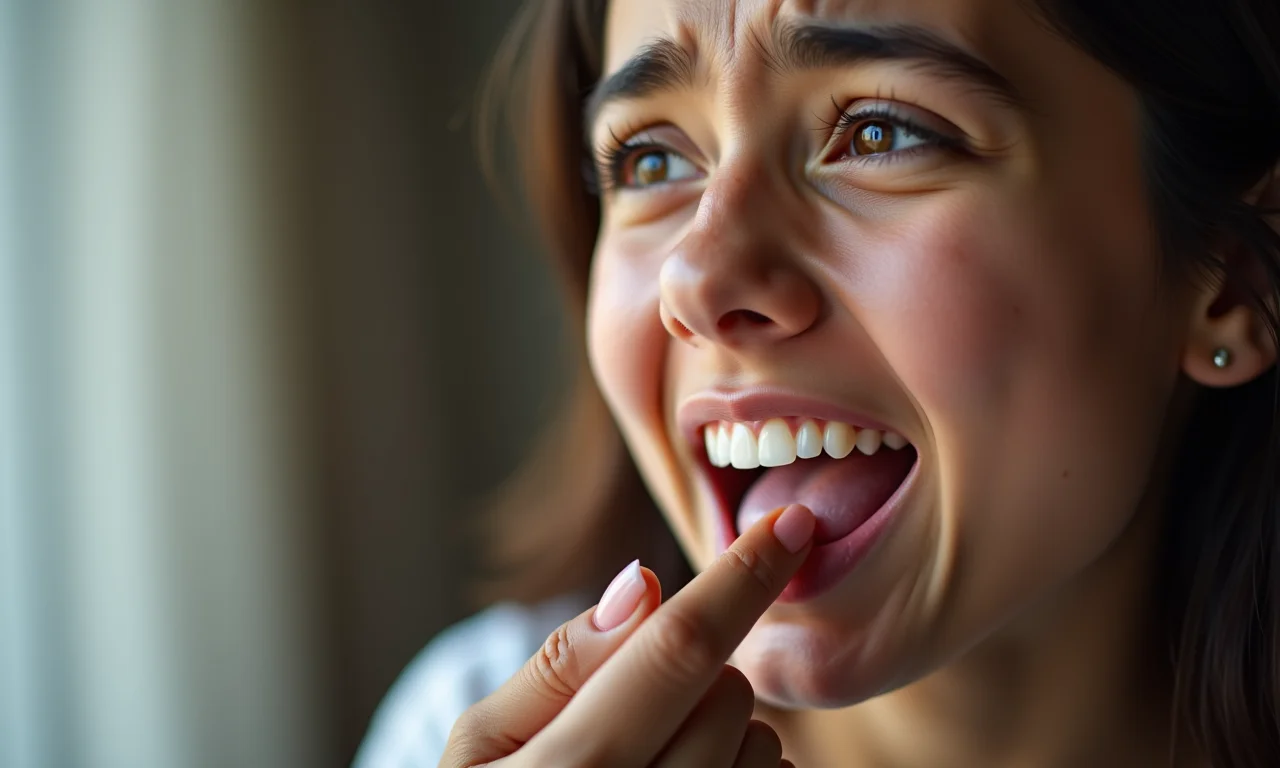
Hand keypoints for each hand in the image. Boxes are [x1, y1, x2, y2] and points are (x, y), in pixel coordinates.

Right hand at [440, 504, 815, 767]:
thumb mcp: (481, 748)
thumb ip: (559, 667)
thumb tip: (645, 584)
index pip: (672, 651)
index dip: (739, 579)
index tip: (794, 527)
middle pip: (729, 695)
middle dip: (698, 679)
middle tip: (635, 713)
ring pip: (764, 750)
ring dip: (725, 735)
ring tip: (653, 765)